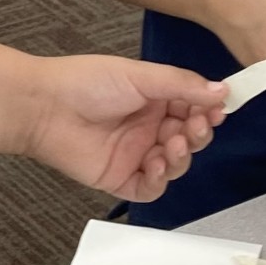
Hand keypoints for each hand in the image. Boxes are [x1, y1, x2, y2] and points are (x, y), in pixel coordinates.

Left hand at [19, 55, 224, 203]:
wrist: (44, 106)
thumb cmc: (82, 83)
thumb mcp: (140, 76)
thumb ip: (181, 84)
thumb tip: (220, 90)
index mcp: (153, 99)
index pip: (193, 109)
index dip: (208, 111)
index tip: (220, 108)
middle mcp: (147, 127)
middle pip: (189, 138)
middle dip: (198, 133)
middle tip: (196, 125)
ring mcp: (134, 153)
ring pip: (175, 165)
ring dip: (181, 155)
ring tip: (173, 142)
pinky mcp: (120, 177)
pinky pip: (150, 188)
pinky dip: (159, 180)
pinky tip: (156, 165)